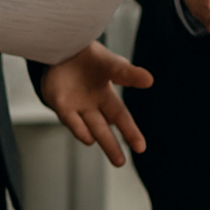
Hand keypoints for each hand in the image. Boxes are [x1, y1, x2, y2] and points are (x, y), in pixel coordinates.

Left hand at [39, 40, 153, 165]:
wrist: (62, 46)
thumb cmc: (89, 56)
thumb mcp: (113, 64)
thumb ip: (129, 74)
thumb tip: (150, 80)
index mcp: (106, 96)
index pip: (121, 117)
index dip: (130, 132)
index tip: (141, 147)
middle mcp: (91, 105)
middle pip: (104, 129)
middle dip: (112, 146)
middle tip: (121, 163)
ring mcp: (75, 106)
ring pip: (89, 128)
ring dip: (99, 142)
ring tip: (110, 156)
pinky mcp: (60, 104)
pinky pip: (70, 120)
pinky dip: (79, 129)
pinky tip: (88, 139)